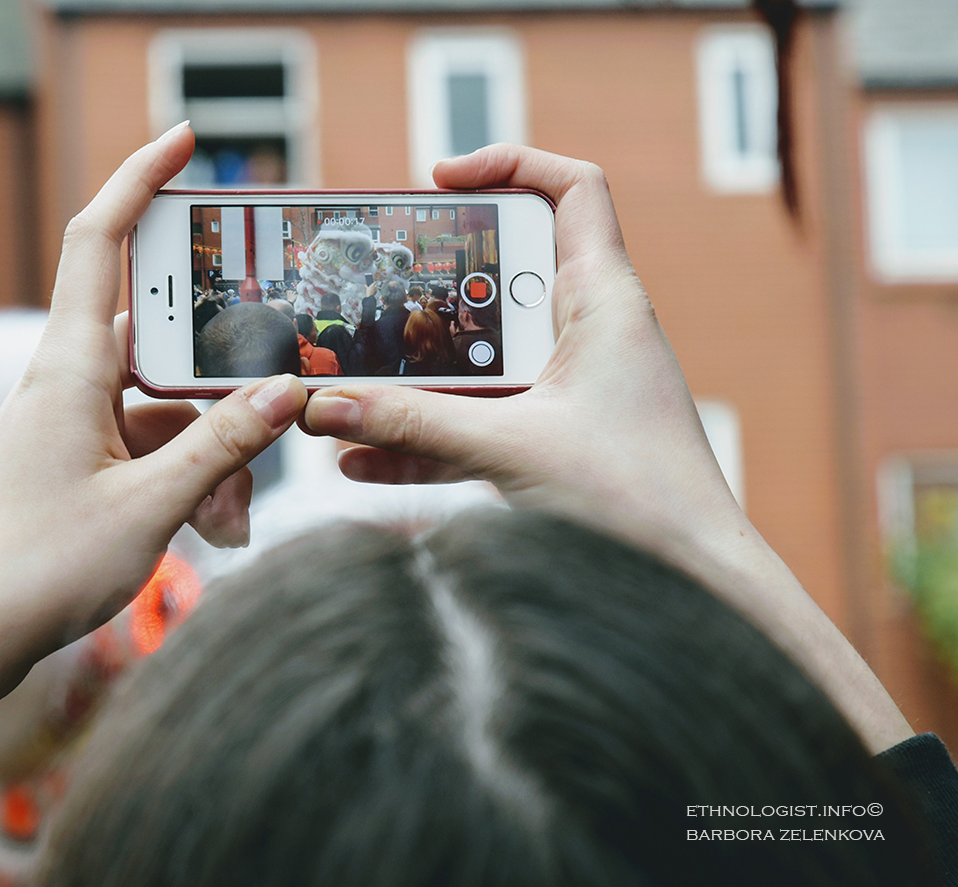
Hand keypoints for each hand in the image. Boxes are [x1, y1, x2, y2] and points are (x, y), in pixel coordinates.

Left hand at [0, 123, 306, 728]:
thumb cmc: (38, 569)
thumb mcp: (150, 506)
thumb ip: (222, 446)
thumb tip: (289, 392)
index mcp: (68, 368)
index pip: (100, 239)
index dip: (140, 178)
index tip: (185, 137)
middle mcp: (64, 381)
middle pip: (158, 335)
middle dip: (221, 372)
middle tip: (269, 390)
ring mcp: (67, 423)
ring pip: (159, 406)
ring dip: (207, 451)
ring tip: (231, 525)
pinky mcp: (72, 461)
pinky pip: (143, 445)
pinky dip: (182, 476)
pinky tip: (212, 531)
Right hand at [305, 145, 742, 555]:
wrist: (696, 583)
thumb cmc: (642, 500)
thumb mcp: (511, 447)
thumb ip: (414, 426)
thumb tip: (329, 409)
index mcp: (603, 300)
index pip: (572, 189)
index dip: (509, 165)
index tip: (440, 181)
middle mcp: (588, 334)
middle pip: (499, 279)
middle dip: (428, 292)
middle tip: (370, 296)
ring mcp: (568, 389)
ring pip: (478, 361)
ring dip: (415, 377)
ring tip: (347, 391)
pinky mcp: (552, 440)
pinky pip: (475, 421)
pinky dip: (425, 435)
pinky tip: (363, 460)